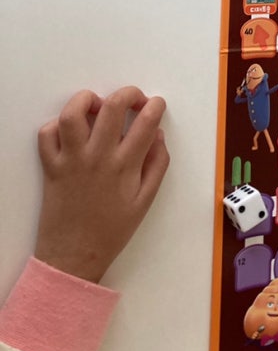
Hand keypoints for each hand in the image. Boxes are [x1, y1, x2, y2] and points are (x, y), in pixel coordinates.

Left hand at [34, 86, 169, 282]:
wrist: (74, 257)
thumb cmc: (113, 229)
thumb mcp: (146, 200)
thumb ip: (157, 164)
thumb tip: (158, 133)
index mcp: (125, 166)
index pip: (146, 121)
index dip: (155, 105)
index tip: (156, 106)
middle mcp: (98, 157)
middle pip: (113, 106)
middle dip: (128, 93)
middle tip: (133, 100)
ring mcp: (71, 159)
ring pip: (73, 113)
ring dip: (88, 100)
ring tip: (97, 107)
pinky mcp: (50, 166)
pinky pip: (47, 134)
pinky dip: (58, 125)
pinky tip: (72, 132)